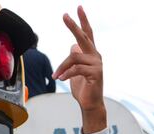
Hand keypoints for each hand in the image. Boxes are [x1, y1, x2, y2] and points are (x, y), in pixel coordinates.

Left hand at [53, 7, 105, 133]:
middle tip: (65, 15)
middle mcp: (95, 55)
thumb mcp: (75, 70)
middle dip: (73, 26)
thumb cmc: (83, 87)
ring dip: (62, 67)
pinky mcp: (96, 73)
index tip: (78, 7)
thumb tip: (73, 47)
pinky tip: (61, 79)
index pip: (87, 33)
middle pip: (83, 37)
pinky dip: (67, 73)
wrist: (90, 104)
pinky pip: (76, 69)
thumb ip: (74, 58)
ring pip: (74, 57)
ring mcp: (97, 64)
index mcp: (91, 53)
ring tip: (56, 76)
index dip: (83, 21)